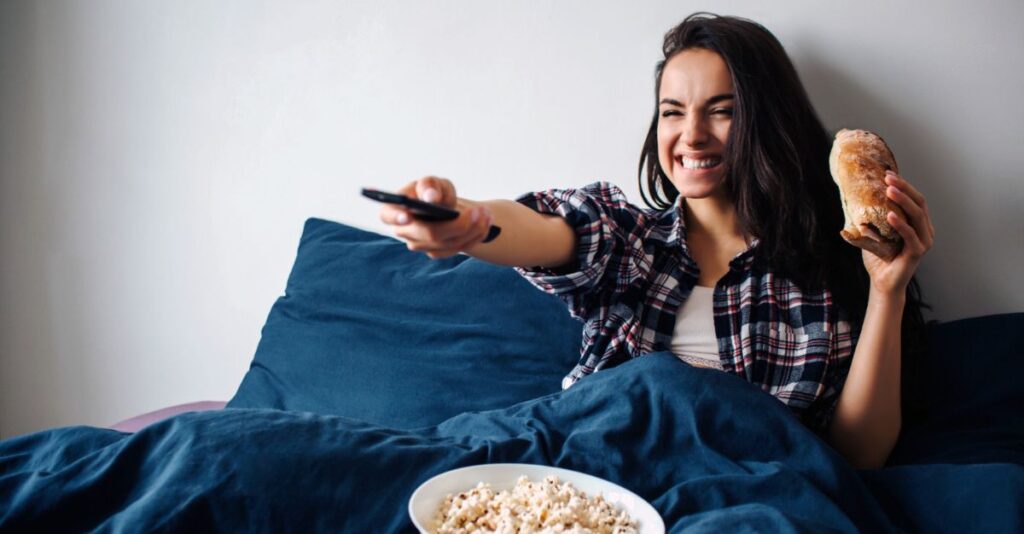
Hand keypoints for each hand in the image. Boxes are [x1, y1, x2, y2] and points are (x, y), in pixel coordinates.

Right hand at [378, 176, 492, 258]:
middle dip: (457, 225)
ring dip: (473, 229)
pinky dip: (476, 235)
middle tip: (476, 211)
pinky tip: (486, 222)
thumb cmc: (433, 191)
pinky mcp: (438, 252)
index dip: (396, 217)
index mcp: (395, 211)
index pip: (388, 215)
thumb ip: (429, 185)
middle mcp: (405, 231)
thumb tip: (431, 197)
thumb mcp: (432, 183)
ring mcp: (421, 245)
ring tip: (486, 212)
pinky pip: (459, 248)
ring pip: (449, 243)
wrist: (444, 206)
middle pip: (430, 234)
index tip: (407, 216)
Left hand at [861, 171, 934, 296]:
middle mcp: (925, 230)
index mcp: (918, 224)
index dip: (903, 185)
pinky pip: (910, 235)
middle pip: (919, 203)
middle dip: (904, 188)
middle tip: (888, 177)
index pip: (915, 199)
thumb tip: (856, 198)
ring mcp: (924, 241)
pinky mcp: (917, 252)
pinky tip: (890, 214)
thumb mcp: (873, 233)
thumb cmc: (879, 258)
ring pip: (917, 215)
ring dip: (902, 201)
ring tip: (889, 190)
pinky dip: (901, 224)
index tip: (888, 174)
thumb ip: (871, 218)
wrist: (882, 283)